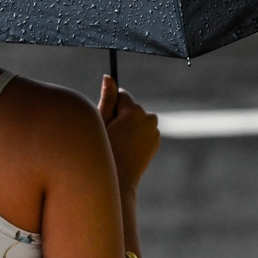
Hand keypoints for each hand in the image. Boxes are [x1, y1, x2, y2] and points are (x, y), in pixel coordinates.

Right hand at [97, 75, 159, 193]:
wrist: (119, 181)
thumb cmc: (105, 151)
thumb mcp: (101, 122)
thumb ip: (107, 98)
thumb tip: (108, 77)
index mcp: (135, 112)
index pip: (121, 95)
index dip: (111, 107)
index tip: (107, 121)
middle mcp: (149, 118)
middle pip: (131, 107)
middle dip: (121, 115)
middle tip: (111, 135)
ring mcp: (155, 131)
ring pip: (137, 119)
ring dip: (129, 125)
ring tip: (119, 143)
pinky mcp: (156, 141)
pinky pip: (143, 130)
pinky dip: (136, 135)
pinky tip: (128, 148)